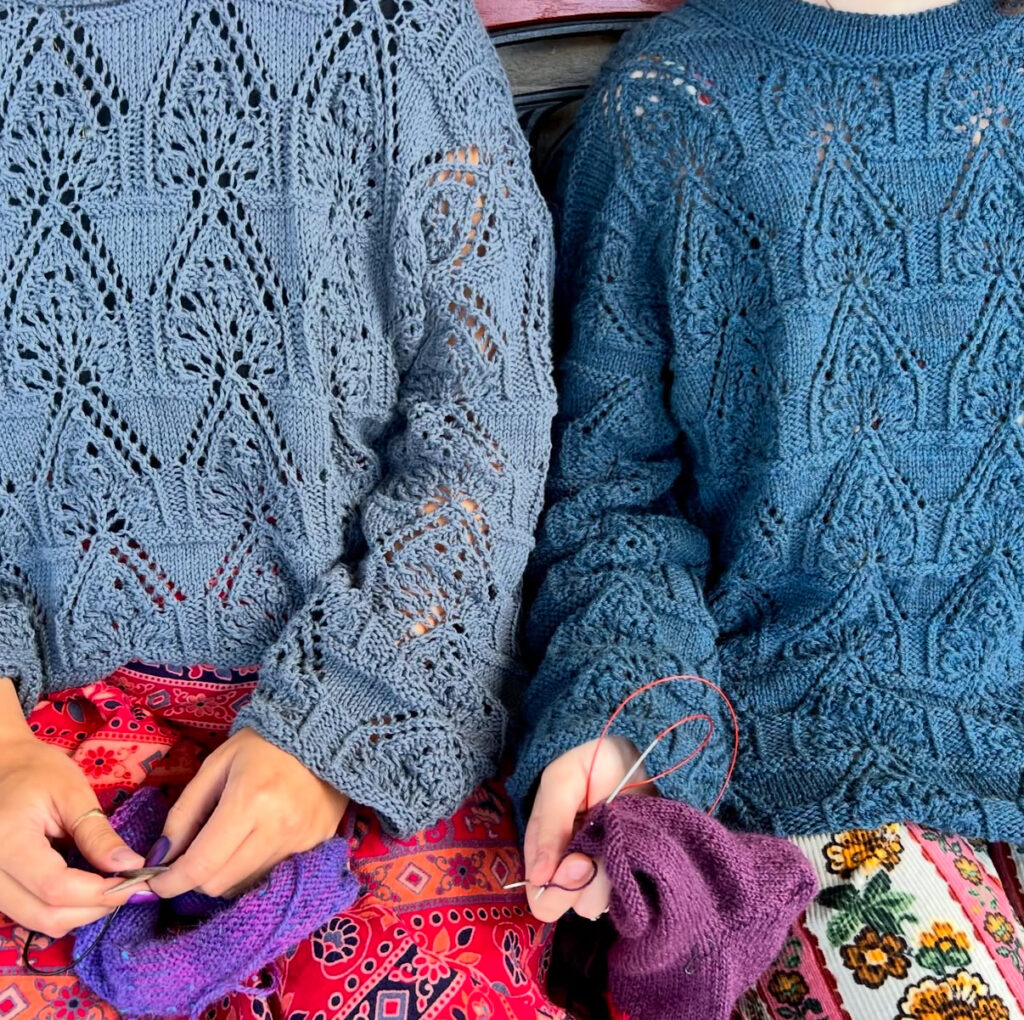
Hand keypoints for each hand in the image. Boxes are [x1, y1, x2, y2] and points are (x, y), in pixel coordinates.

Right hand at [0, 680, 147, 936]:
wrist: (2, 767)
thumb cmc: (38, 771)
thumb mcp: (73, 794)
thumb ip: (98, 834)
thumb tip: (132, 867)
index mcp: (8, 841)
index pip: (56, 888)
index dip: (101, 893)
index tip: (137, 883)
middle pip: (45, 915)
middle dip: (94, 909)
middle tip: (131, 888)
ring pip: (36, 921)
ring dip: (80, 913)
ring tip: (112, 887)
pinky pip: (29, 913)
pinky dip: (62, 908)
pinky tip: (87, 888)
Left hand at [148, 728, 347, 899]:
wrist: (324, 732)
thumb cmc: (263, 744)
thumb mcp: (215, 766)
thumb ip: (184, 813)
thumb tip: (161, 857)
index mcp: (249, 801)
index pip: (202, 864)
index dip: (171, 881)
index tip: (156, 883)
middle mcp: (278, 828)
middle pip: (220, 883)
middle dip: (196, 878)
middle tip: (191, 858)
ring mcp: (302, 840)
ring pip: (245, 885)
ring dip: (225, 874)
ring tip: (225, 847)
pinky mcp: (318, 844)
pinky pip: (272, 875)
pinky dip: (252, 869)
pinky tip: (253, 844)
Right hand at [523, 736, 650, 923]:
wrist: (635, 756)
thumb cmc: (592, 765)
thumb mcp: (562, 782)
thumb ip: (550, 825)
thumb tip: (538, 877)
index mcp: (544, 850)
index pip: (539, 896)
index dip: (555, 888)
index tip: (578, 861)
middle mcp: (567, 869)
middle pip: (563, 907)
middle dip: (577, 887)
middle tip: (592, 857)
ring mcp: (598, 874)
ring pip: (593, 905)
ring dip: (605, 881)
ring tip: (617, 845)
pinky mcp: (627, 875)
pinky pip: (624, 897)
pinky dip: (628, 881)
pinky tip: (631, 852)